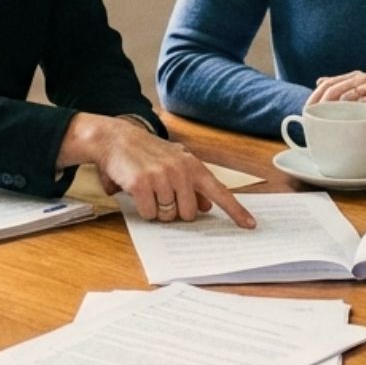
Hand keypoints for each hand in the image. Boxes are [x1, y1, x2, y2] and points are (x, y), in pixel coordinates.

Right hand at [84, 118, 255, 228]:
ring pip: (168, 215)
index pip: (219, 191)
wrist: (115, 139)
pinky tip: (137, 194)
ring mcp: (161, 177)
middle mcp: (180, 170)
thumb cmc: (146, 153)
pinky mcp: (142, 184)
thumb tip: (206, 206)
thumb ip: (192, 184)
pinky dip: (143, 210)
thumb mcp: (174, 163)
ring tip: (148, 191)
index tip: (250, 225)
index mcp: (192, 165)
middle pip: (189, 213)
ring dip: (157, 210)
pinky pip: (150, 214)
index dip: (235, 210)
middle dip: (175, 211)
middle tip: (162, 196)